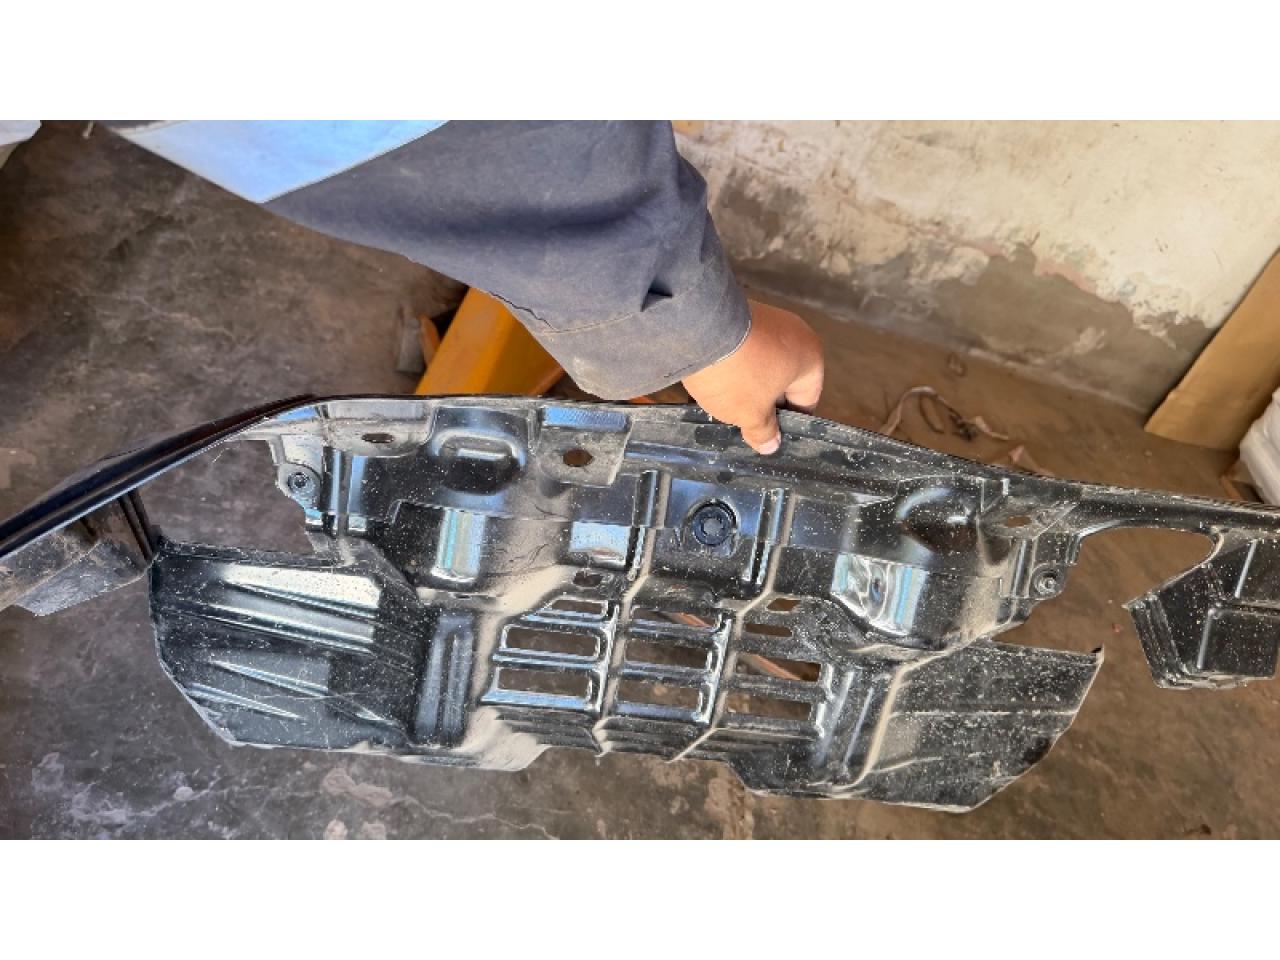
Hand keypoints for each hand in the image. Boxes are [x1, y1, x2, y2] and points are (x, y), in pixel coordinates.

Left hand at [682, 300, 824, 453]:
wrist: (697, 328)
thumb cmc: (737, 374)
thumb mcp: (751, 413)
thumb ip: (764, 431)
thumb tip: (771, 444)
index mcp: (810, 357)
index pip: (806, 400)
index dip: (787, 424)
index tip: (769, 437)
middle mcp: (794, 334)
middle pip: (781, 381)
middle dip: (762, 404)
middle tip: (742, 425)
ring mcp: (766, 320)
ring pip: (758, 366)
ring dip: (742, 387)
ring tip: (721, 406)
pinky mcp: (738, 314)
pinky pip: (740, 349)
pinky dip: (729, 367)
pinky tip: (710, 384)